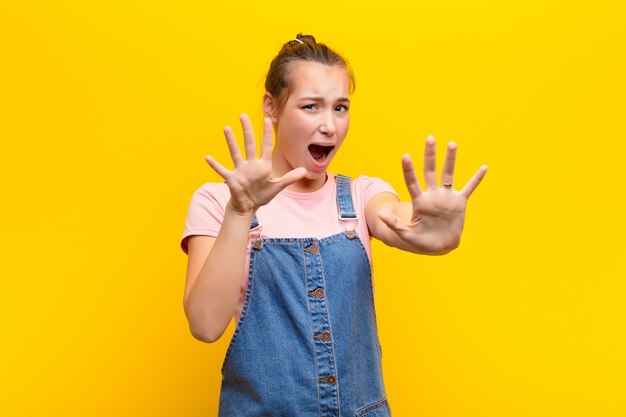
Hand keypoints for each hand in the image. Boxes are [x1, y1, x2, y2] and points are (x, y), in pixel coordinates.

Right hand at [205, 114, 306, 215]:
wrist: (248, 206)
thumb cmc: (262, 195)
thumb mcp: (277, 187)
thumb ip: (290, 178)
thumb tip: (305, 171)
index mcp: (263, 165)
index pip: (266, 146)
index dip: (267, 134)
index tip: (268, 119)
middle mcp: (251, 164)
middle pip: (249, 144)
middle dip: (247, 130)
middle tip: (243, 115)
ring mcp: (240, 170)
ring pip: (235, 153)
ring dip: (231, 141)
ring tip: (227, 128)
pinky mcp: (232, 179)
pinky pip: (222, 170)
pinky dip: (215, 165)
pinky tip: (207, 157)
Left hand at [378, 136, 487, 253]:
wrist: (439, 246)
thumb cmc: (421, 241)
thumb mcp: (407, 234)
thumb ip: (395, 225)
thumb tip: (381, 215)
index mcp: (419, 202)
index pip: (412, 182)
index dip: (408, 170)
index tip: (405, 156)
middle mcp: (432, 195)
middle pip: (430, 171)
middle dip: (429, 155)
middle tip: (429, 138)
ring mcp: (446, 197)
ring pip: (448, 174)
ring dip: (450, 160)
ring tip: (452, 144)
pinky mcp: (459, 202)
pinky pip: (469, 188)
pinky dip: (476, 179)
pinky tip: (484, 168)